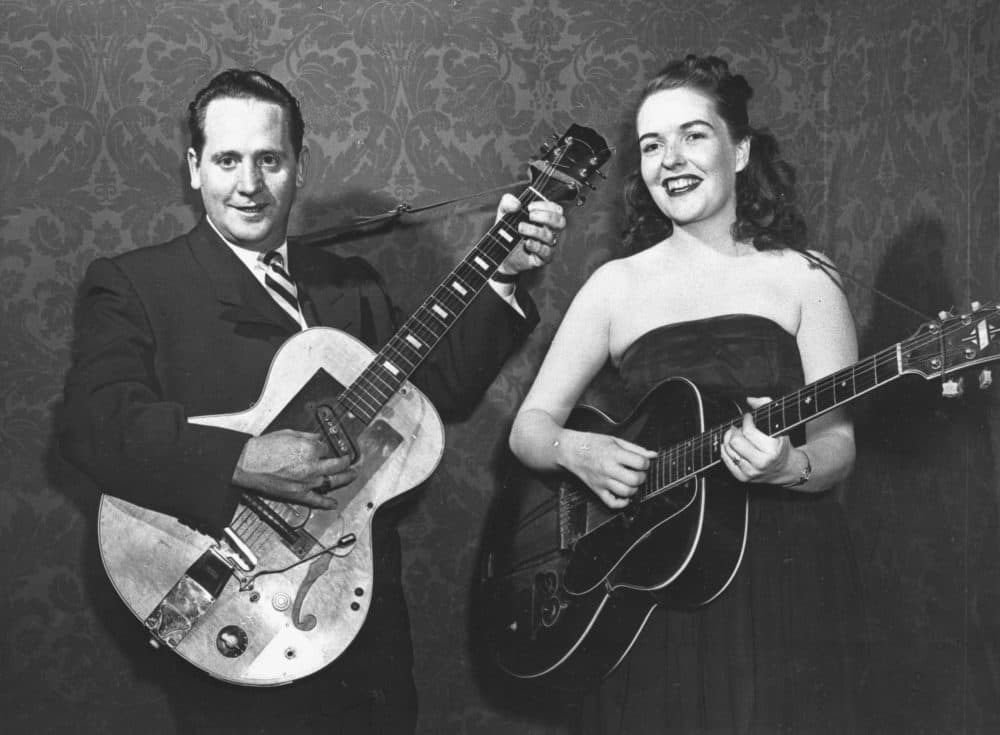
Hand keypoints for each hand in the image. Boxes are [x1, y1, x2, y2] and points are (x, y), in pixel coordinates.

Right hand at [232, 429, 356, 508]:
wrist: (246, 463)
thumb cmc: (263, 448)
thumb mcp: (289, 433)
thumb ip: (307, 436)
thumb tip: (318, 438)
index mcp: (310, 449)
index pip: (326, 448)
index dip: (327, 447)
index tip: (327, 447)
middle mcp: (312, 466)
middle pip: (337, 465)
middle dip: (348, 462)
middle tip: (353, 462)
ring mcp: (306, 482)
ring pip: (332, 481)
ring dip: (345, 479)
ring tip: (352, 475)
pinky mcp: (298, 494)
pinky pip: (316, 501)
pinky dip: (326, 503)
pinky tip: (334, 503)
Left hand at [494, 193, 565, 274]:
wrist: (500, 252)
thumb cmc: (507, 231)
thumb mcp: (504, 213)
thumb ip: (508, 202)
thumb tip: (517, 204)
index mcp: (544, 219)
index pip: (556, 210)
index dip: (546, 206)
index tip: (530, 207)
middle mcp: (548, 231)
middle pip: (560, 222)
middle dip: (546, 217)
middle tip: (530, 216)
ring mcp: (546, 246)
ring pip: (550, 237)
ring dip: (535, 230)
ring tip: (520, 228)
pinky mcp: (541, 258)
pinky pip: (546, 252)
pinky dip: (537, 246)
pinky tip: (527, 243)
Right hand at [559, 431, 656, 508]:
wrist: (570, 450)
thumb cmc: (592, 443)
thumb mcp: (615, 440)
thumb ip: (635, 449)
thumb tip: (653, 455)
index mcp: (614, 454)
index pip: (640, 463)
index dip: (645, 463)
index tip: (642, 462)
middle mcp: (608, 469)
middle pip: (635, 480)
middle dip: (642, 477)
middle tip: (638, 472)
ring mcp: (602, 481)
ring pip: (626, 492)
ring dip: (634, 488)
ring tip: (631, 482)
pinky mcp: (597, 490)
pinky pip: (612, 503)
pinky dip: (622, 503)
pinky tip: (625, 496)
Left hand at [720, 396, 792, 482]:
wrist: (786, 469)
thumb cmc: (781, 445)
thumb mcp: (779, 425)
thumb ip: (766, 406)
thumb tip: (749, 400)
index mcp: (772, 450)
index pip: (748, 431)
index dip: (746, 420)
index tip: (748, 417)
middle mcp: (761, 462)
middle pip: (735, 441)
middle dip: (736, 430)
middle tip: (740, 427)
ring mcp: (751, 472)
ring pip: (728, 449)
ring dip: (729, 438)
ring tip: (737, 435)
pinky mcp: (742, 477)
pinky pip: (725, 459)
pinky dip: (726, 449)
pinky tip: (732, 444)